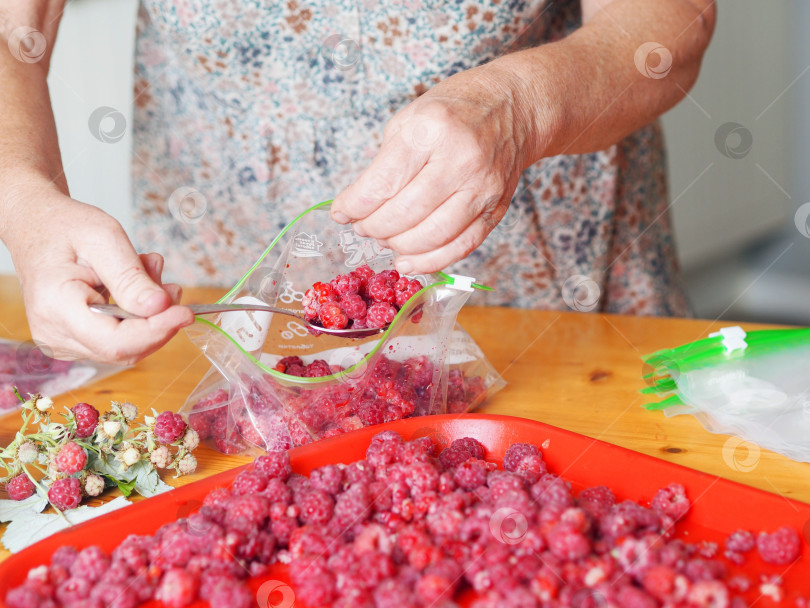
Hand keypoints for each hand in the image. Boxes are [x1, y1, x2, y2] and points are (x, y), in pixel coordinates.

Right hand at [3, 187, 194, 364]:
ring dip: (150, 315)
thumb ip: (131, 276)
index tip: (186, 313)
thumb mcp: (103, 238)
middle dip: (158, 321)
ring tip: (149, 272)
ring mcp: (64, 341)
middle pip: (125, 349)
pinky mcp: (77, 341)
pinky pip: (120, 338)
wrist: (37, 226)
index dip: (157, 331)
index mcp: (56, 307)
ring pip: (127, 346)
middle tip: (170, 284)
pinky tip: (138, 286)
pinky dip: (139, 315)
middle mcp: (55, 334)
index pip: (115, 341)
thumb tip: (160, 307)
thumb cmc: (65, 227)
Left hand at [331, 62, 537, 273]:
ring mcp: (481, 188)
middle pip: (405, 213)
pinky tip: (409, 260)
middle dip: (374, 227)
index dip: (355, 205)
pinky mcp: (496, 208)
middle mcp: (460, 160)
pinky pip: (461, 246)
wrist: (514, 107)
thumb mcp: (410, 118)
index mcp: (431, 130)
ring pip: (432, 236)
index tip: (341, 213)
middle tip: (363, 227)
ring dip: (399, 246)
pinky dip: (430, 261)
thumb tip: (359, 206)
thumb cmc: (455, 109)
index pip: (383, 182)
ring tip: (384, 240)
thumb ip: (385, 162)